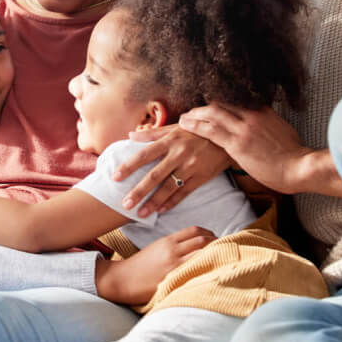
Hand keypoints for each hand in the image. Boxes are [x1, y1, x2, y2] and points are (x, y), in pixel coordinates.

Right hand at [94, 225, 214, 304]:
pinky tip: (214, 274)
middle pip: (202, 241)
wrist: (121, 279)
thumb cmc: (138, 266)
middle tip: (226, 249)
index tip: (217, 238)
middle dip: (218, 244)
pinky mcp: (173, 279)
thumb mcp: (155, 249)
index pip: (195, 231)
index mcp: (168, 241)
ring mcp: (174, 265)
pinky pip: (195, 271)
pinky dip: (207, 270)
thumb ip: (172, 246)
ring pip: (202, 254)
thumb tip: (191, 248)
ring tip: (224, 261)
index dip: (209, 233)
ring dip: (216, 256)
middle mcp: (173, 251)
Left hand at [114, 126, 231, 216]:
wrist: (226, 137)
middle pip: (155, 175)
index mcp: (170, 141)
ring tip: (140, 213)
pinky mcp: (202, 177)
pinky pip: (184, 193)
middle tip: (125, 204)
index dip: (129, 166)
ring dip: (154, 202)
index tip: (115, 177)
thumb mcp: (175, 127)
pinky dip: (172, 202)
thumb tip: (130, 135)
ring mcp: (191, 167)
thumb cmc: (196, 131)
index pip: (145, 154)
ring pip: (169, 188)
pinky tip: (160, 211)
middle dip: (139, 191)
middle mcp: (179, 155)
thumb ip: (152, 134)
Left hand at [178, 103, 341, 195]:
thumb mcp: (282, 131)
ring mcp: (244, 128)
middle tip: (191, 111)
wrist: (300, 167)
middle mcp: (252, 115)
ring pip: (212, 113)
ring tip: (183, 118)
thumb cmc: (294, 156)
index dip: (218, 104)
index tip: (208, 107)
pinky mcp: (237, 143)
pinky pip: (210, 130)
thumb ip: (269, 125)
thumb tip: (264, 126)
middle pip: (220, 104)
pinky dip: (195, 126)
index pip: (234, 101)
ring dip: (195, 114)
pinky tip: (185, 125)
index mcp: (263, 111)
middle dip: (203, 107)